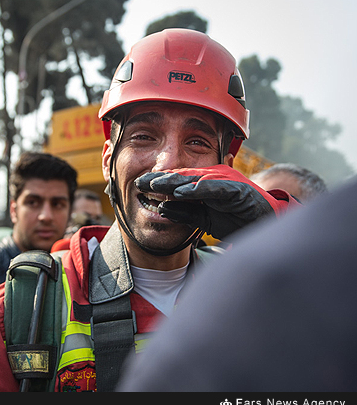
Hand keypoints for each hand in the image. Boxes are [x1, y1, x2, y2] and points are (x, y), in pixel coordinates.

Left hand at [135, 165, 292, 239]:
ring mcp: (227, 182)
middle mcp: (215, 179)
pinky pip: (215, 188)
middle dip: (160, 179)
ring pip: (196, 179)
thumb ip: (185, 212)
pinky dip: (198, 189)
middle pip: (183, 177)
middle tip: (139, 181)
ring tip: (155, 184)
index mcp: (206, 185)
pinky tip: (181, 192)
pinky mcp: (238, 190)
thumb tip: (161, 207)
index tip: (136, 185)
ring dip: (174, 182)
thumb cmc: (238, 220)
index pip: (178, 181)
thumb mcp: (204, 218)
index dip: (157, 182)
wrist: (268, 228)